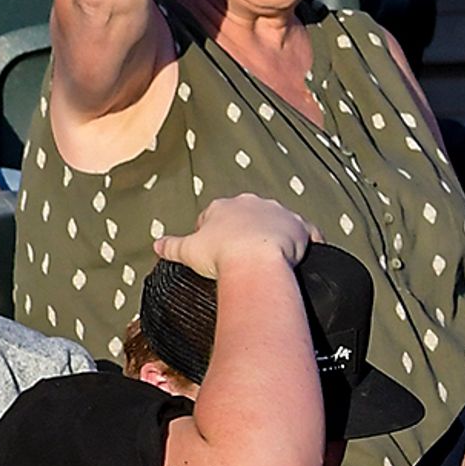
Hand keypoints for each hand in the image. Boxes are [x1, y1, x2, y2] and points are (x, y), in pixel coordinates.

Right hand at [153, 190, 310, 275]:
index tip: (215, 250)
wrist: (255, 261)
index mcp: (224, 206)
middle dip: (246, 231)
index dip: (214, 232)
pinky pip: (308, 232)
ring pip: (279, 220)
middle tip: (244, 254)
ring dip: (277, 234)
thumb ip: (171, 246)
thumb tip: (156, 245)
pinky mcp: (300, 227)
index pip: (216, 215)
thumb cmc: (221, 255)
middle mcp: (253, 204)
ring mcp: (279, 213)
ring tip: (274, 255)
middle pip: (249, 215)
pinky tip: (306, 254)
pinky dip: (308, 241)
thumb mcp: (187, 251)